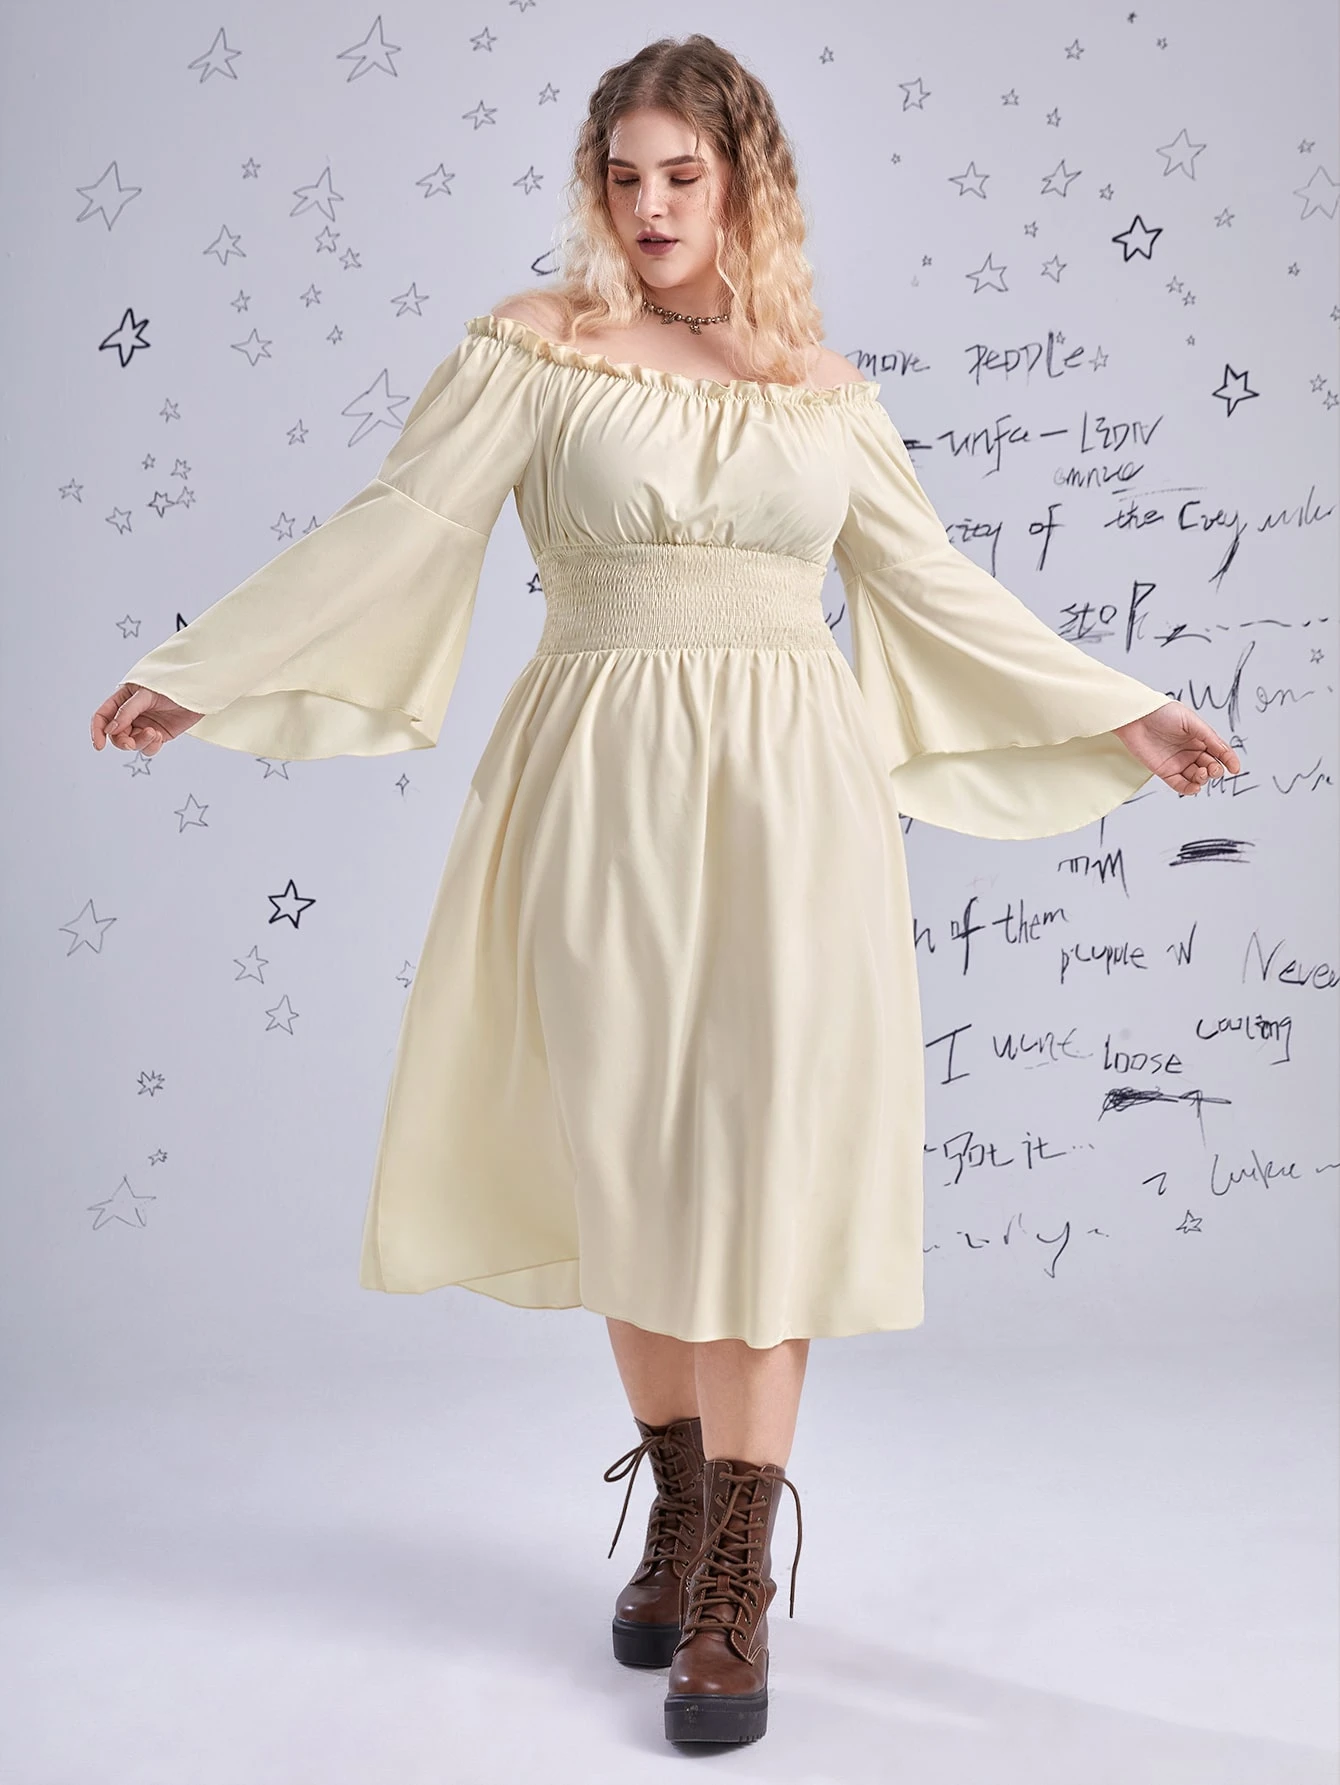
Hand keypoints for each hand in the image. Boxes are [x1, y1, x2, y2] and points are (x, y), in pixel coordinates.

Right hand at [91, 684, 204, 755]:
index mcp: (122, 700)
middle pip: (116, 735)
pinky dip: (152, 746)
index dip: (97, 731)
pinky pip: (148, 748)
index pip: (102, 716)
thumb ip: (127, 711)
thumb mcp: (146, 695)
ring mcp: (144, 726)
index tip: (99, 745)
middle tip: (131, 743)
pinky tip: (160, 736)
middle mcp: (130, 714)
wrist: (197, 692)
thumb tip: (110, 729)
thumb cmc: (170, 686)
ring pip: (132, 743)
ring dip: (140, 742)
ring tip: (154, 733)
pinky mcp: (158, 735)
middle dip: (122, 741)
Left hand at [1114, 700, 1240, 795]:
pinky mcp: (1164, 771)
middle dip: (1214, 770)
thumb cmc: (1161, 712)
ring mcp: (1178, 762)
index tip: (1235, 768)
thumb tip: (1224, 752)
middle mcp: (1191, 751)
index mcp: (1200, 737)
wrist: (1135, 717)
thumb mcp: (1190, 721)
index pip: (1220, 751)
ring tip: (1200, 773)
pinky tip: (1194, 787)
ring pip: (1197, 777)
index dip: (1229, 760)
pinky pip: (1180, 784)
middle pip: (1210, 766)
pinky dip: (1189, 789)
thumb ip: (1208, 736)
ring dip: (1203, 779)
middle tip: (1211, 769)